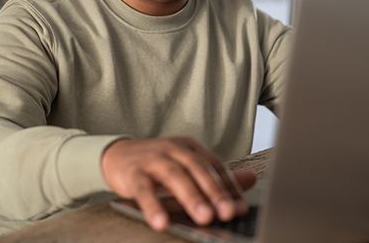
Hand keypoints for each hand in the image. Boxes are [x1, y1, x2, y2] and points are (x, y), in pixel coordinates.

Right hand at [101, 137, 256, 231]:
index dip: (228, 186)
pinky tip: (161, 222)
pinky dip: (153, 206)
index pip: (214, 166)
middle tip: (227, 213)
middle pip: (198, 169)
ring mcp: (152, 158)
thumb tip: (252, 179)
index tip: (240, 208)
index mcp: (189, 147)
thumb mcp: (187, 167)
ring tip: (203, 217)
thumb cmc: (156, 165)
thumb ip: (216, 176)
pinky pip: (144, 190)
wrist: (116, 156)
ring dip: (191, 197)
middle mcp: (173, 148)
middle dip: (214, 192)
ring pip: (175, 176)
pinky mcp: (133, 172)